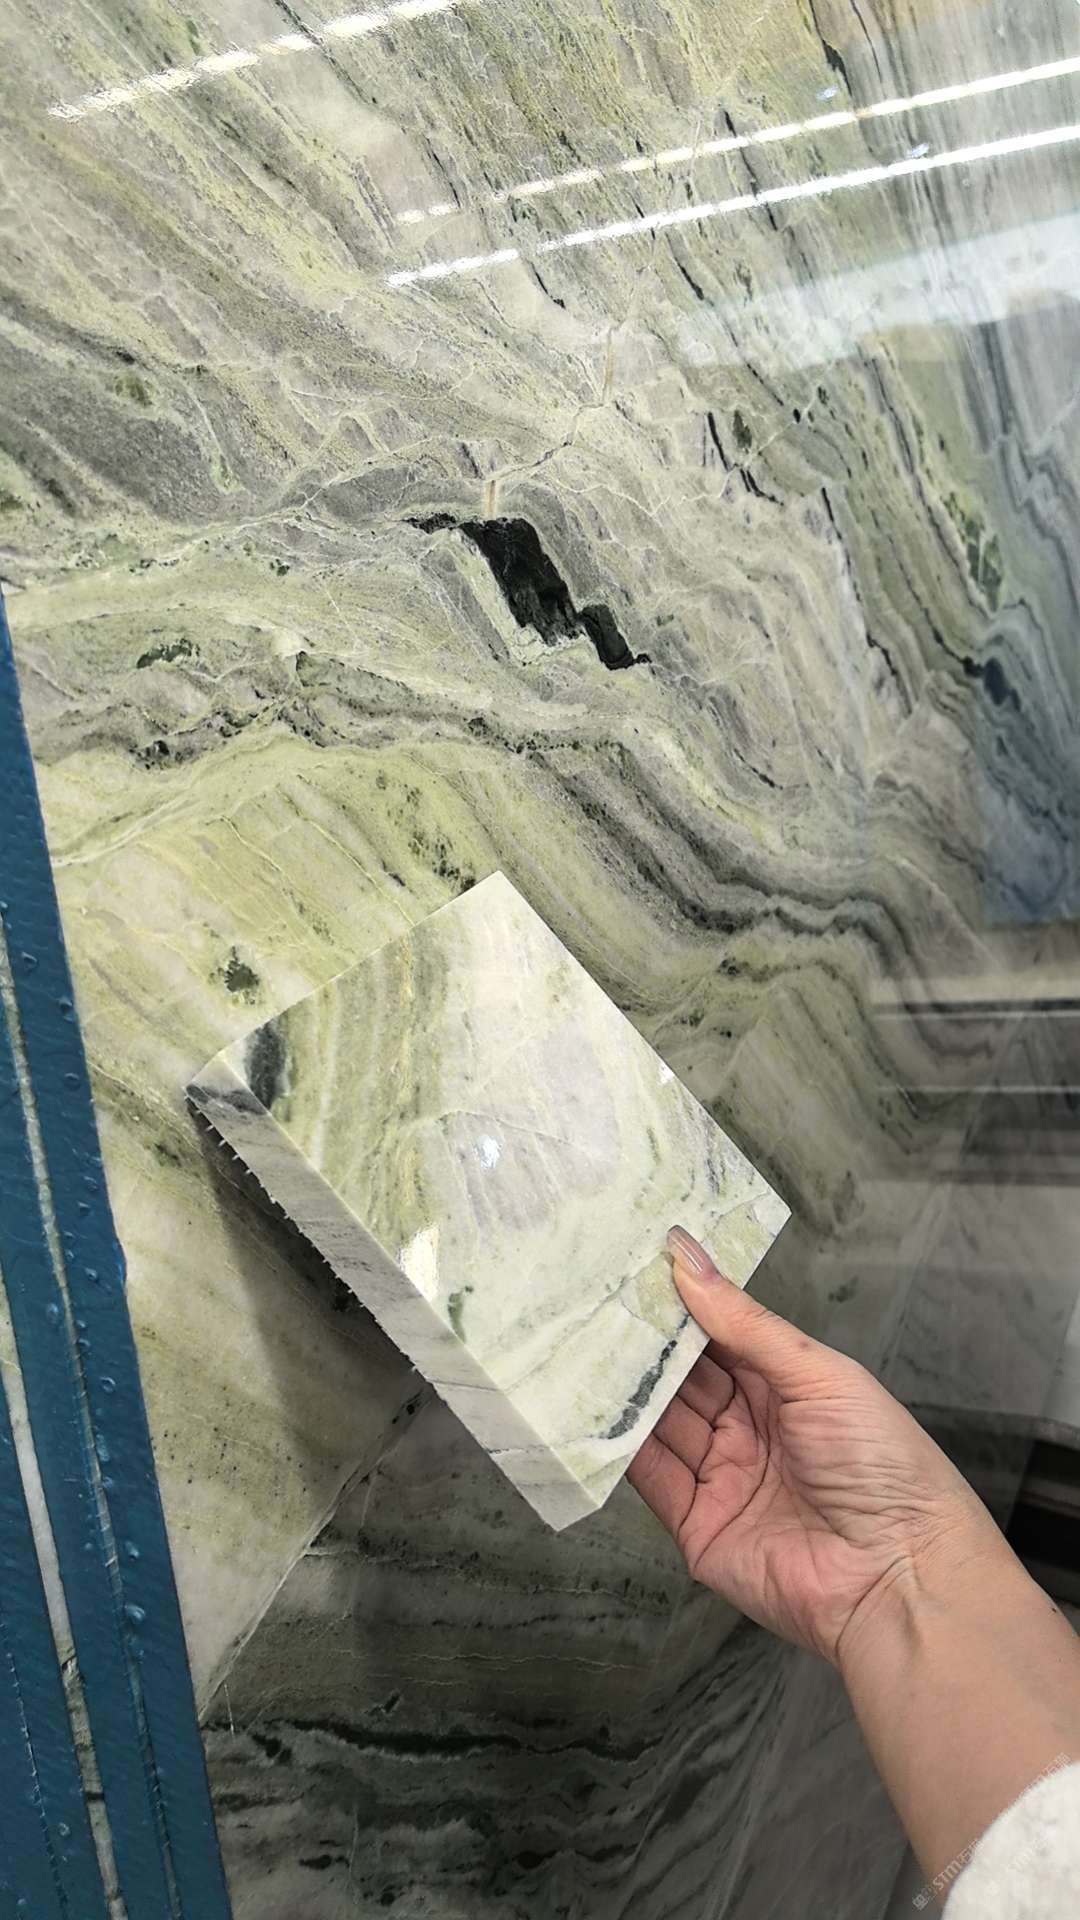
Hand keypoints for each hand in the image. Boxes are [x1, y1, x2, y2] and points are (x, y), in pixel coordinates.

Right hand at [629, 1226, 999, 1664]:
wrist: (898, 1577)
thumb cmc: (877, 1461)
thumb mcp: (817, 1375)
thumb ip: (744, 1323)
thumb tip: (685, 1256)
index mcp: (786, 1387)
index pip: (720, 1337)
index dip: (681, 1306)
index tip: (631, 1269)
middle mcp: (750, 1428)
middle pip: (685, 1379)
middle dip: (645, 1345)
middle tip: (590, 1301)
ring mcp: (721, 1478)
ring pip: (660, 1423)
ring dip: (625, 1390)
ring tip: (576, 1344)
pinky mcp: (696, 1526)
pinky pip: (651, 1479)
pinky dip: (620, 1445)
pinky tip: (591, 1409)